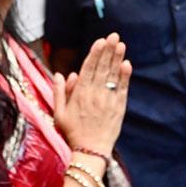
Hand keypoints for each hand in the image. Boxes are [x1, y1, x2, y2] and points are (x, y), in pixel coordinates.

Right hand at [54, 33, 131, 155]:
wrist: (90, 150)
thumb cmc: (72, 132)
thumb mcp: (59, 113)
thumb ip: (59, 92)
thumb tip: (62, 74)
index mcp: (80, 94)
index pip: (88, 68)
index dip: (95, 53)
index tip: (100, 41)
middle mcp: (94, 94)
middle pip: (102, 68)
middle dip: (108, 50)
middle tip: (113, 35)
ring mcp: (107, 100)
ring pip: (112, 75)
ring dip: (117, 58)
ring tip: (121, 44)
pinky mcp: (118, 107)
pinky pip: (122, 88)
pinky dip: (124, 76)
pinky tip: (126, 64)